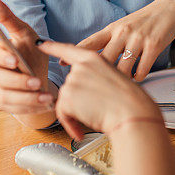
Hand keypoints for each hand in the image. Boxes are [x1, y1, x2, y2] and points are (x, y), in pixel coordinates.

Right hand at [0, 0, 53, 113]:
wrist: (42, 76)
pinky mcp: (3, 104)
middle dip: (17, 81)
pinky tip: (44, 102)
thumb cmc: (31, 51)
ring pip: (5, 96)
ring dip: (26, 97)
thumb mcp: (25, 33)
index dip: (1, 58)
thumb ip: (8, 19)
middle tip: (36, 81)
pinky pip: (13, 108)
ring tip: (45, 95)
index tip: (15, 60)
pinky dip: (30, 106)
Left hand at [37, 41, 160, 138]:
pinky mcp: (68, 94)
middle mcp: (82, 65)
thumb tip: (82, 88)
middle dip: (77, 102)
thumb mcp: (115, 78)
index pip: (70, 49)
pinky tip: (81, 129)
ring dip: (75, 115)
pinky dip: (70, 125)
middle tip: (94, 112)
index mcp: (95, 58)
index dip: (53, 47)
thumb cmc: (131, 101)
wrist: (133, 113)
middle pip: (69, 84)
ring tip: (93, 120)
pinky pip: (62, 113)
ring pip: (65, 100)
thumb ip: (95, 76)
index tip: (41, 44)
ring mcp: (75, 78)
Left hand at [78, 0, 174, 80]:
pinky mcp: (153, 45)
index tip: (60, 63)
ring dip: (121, 80)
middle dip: (98, 77)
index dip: (72, 53)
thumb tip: (86, 59)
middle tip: (97, 88)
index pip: (88, 43)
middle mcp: (123, 33)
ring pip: (123, 68)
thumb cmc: (142, 22)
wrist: (168, 10)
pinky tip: (137, 78)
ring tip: (121, 85)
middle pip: (104, 60)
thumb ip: (106, 41)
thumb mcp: (121, 27)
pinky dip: (138, 78)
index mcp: (112, 29)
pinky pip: (142, 69)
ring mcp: (138, 39)